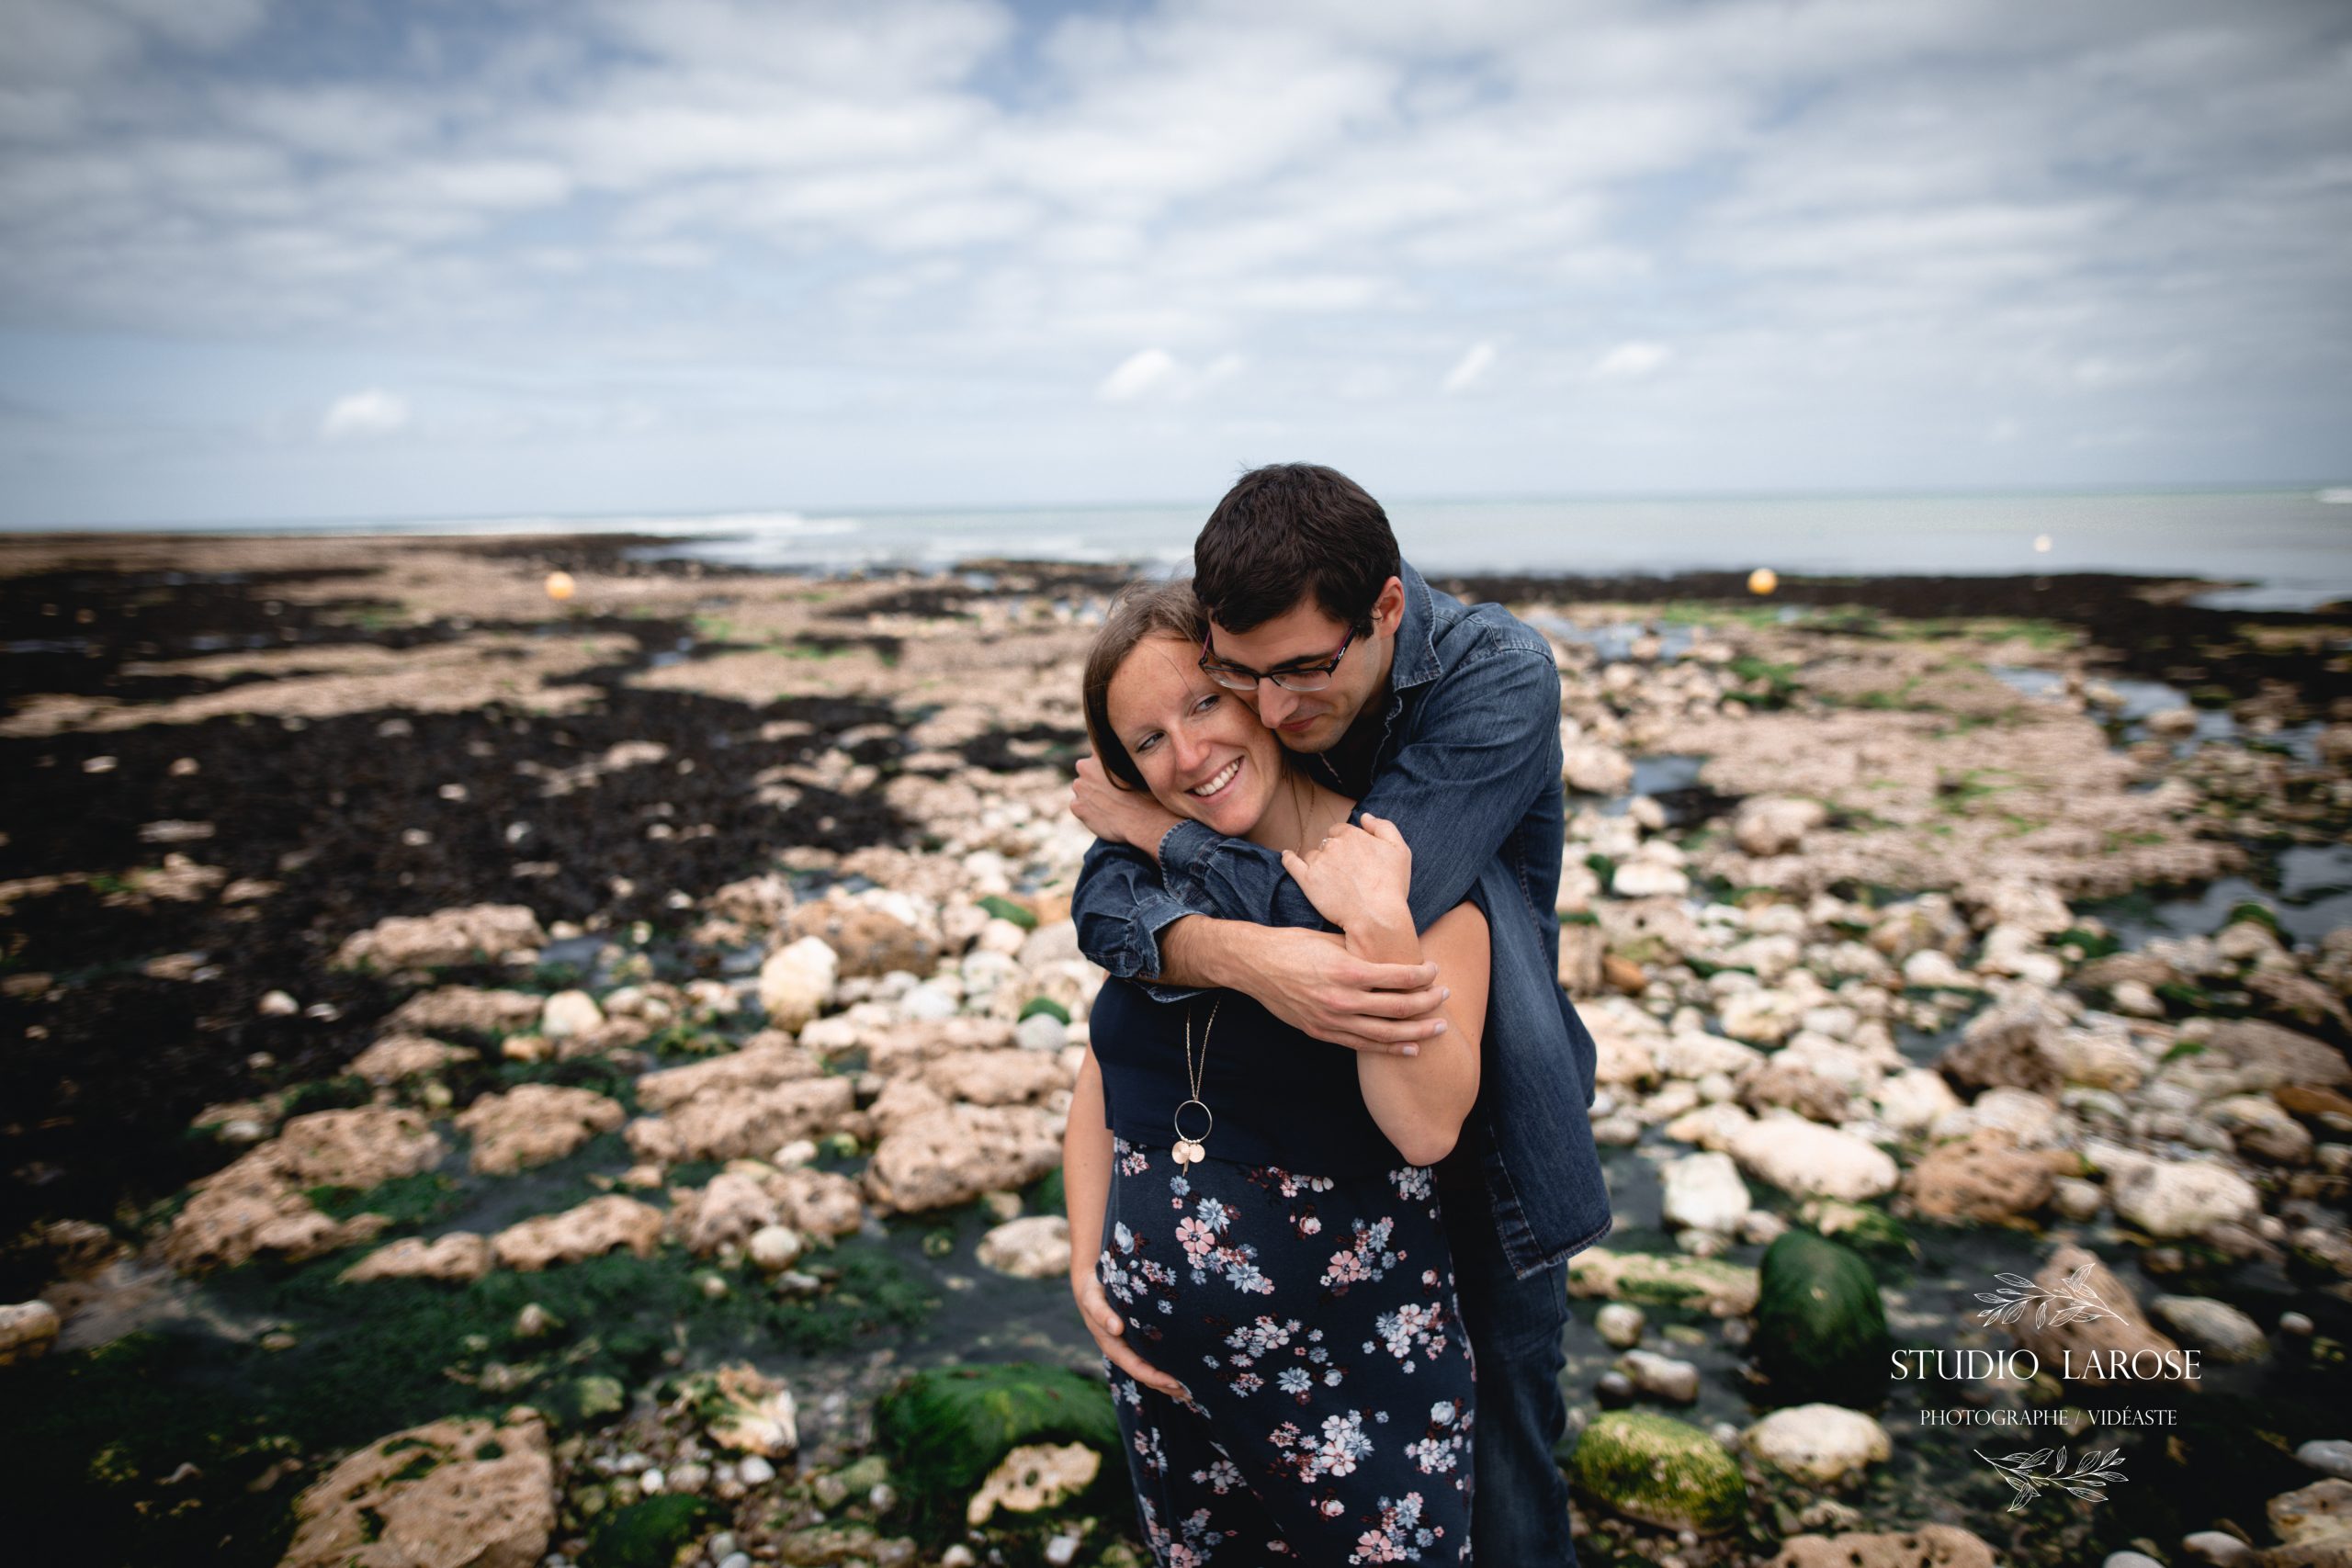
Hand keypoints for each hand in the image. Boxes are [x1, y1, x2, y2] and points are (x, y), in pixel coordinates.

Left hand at [1071, 753, 1183, 850]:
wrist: (1143, 820)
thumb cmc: (1146, 793)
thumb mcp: (1137, 766)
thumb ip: (1122, 757)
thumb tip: (1122, 748)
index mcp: (1100, 752)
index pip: (1097, 747)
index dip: (1105, 758)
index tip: (1112, 767)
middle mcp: (1085, 766)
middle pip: (1086, 769)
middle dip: (1095, 777)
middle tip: (1113, 790)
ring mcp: (1079, 787)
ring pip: (1082, 789)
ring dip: (1092, 794)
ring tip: (1110, 803)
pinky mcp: (1076, 806)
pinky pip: (1079, 806)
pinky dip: (1088, 810)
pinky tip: (1104, 814)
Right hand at [1071, 1267, 1190, 1402]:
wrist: (1091, 1285)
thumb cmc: (1093, 1292)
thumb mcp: (1093, 1300)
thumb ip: (1102, 1314)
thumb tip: (1116, 1328)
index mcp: (1114, 1347)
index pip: (1137, 1368)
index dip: (1155, 1378)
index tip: (1175, 1383)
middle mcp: (1124, 1351)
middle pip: (1148, 1376)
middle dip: (1168, 1386)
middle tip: (1193, 1392)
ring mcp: (1132, 1347)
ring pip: (1153, 1370)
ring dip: (1171, 1382)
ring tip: (1194, 1389)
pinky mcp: (1140, 1339)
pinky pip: (1155, 1357)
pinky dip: (1170, 1365)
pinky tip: (1187, 1368)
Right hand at [1225, 924, 1446, 1053]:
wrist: (1255, 965)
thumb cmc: (1293, 945)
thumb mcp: (1331, 939)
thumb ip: (1362, 952)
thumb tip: (1394, 953)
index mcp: (1346, 970)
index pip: (1398, 976)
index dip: (1423, 975)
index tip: (1435, 971)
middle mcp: (1342, 999)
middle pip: (1398, 1008)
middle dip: (1427, 1003)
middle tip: (1445, 997)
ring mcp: (1331, 1020)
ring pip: (1385, 1033)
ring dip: (1416, 1032)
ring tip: (1439, 1028)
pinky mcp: (1322, 1032)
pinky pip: (1362, 1045)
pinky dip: (1389, 1048)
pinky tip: (1409, 1048)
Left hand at [1280, 812, 1413, 935]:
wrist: (1376, 916)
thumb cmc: (1391, 885)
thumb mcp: (1399, 850)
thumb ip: (1383, 827)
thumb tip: (1365, 816)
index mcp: (1353, 835)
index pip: (1341, 831)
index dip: (1346, 843)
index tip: (1353, 857)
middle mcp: (1333, 845)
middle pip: (1327, 843)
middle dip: (1334, 853)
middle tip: (1345, 873)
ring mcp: (1318, 862)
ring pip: (1313, 855)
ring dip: (1319, 862)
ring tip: (1331, 880)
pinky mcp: (1306, 880)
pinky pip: (1291, 863)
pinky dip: (1288, 858)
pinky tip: (1287, 856)